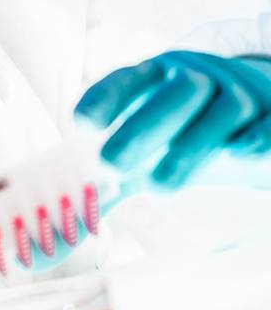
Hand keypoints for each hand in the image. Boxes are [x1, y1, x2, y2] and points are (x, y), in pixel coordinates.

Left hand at [75, 51, 270, 188]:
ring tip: (156, 189)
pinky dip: (258, 135)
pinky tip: (239, 153)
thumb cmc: (181, 131)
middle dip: (141, 128)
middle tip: (109, 164)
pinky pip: (270, 122)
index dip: (105, 97)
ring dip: (190, 147)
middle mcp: (198, 78)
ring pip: (223, 109)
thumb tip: (60, 231)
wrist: (253, 105)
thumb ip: (106, 185)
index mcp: (156, 77)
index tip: (79, 123)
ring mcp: (240, 93)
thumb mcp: (143, 148)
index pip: (129, 79)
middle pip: (175, 94)